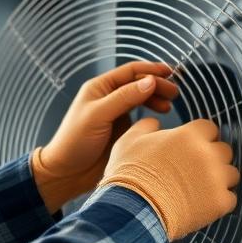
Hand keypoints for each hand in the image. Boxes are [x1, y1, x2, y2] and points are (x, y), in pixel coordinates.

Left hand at [32, 61, 178, 212]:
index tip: (170, 72)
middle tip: (174, 92)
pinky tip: (159, 118)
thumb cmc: (74, 141)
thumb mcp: (98, 116)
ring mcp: (115, 113)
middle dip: (157, 85)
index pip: (130, 72)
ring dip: (155, 99)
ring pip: (140, 99)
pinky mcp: (120, 130)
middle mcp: (108, 97)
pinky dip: (151, 114)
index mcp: (99, 88)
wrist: (67, 172)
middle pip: (137, 84)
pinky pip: (139, 117)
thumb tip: (150, 81)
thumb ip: (124, 98)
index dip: (151, 70)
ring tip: (169, 105)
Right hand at [102, 116, 239, 240]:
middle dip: (213, 158)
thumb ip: (147, 126)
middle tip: (195, 170)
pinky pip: (230, 199)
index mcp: (189, 135)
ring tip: (200, 189)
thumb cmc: (129, 175)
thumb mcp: (129, 140)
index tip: (192, 148)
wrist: (132, 210)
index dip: (201, 138)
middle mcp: (208, 153)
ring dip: (219, 180)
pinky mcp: (220, 202)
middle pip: (224, 150)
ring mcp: (217, 179)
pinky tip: (202, 205)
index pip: (209, 128)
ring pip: (231, 174)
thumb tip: (155, 123)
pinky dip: (219, 202)